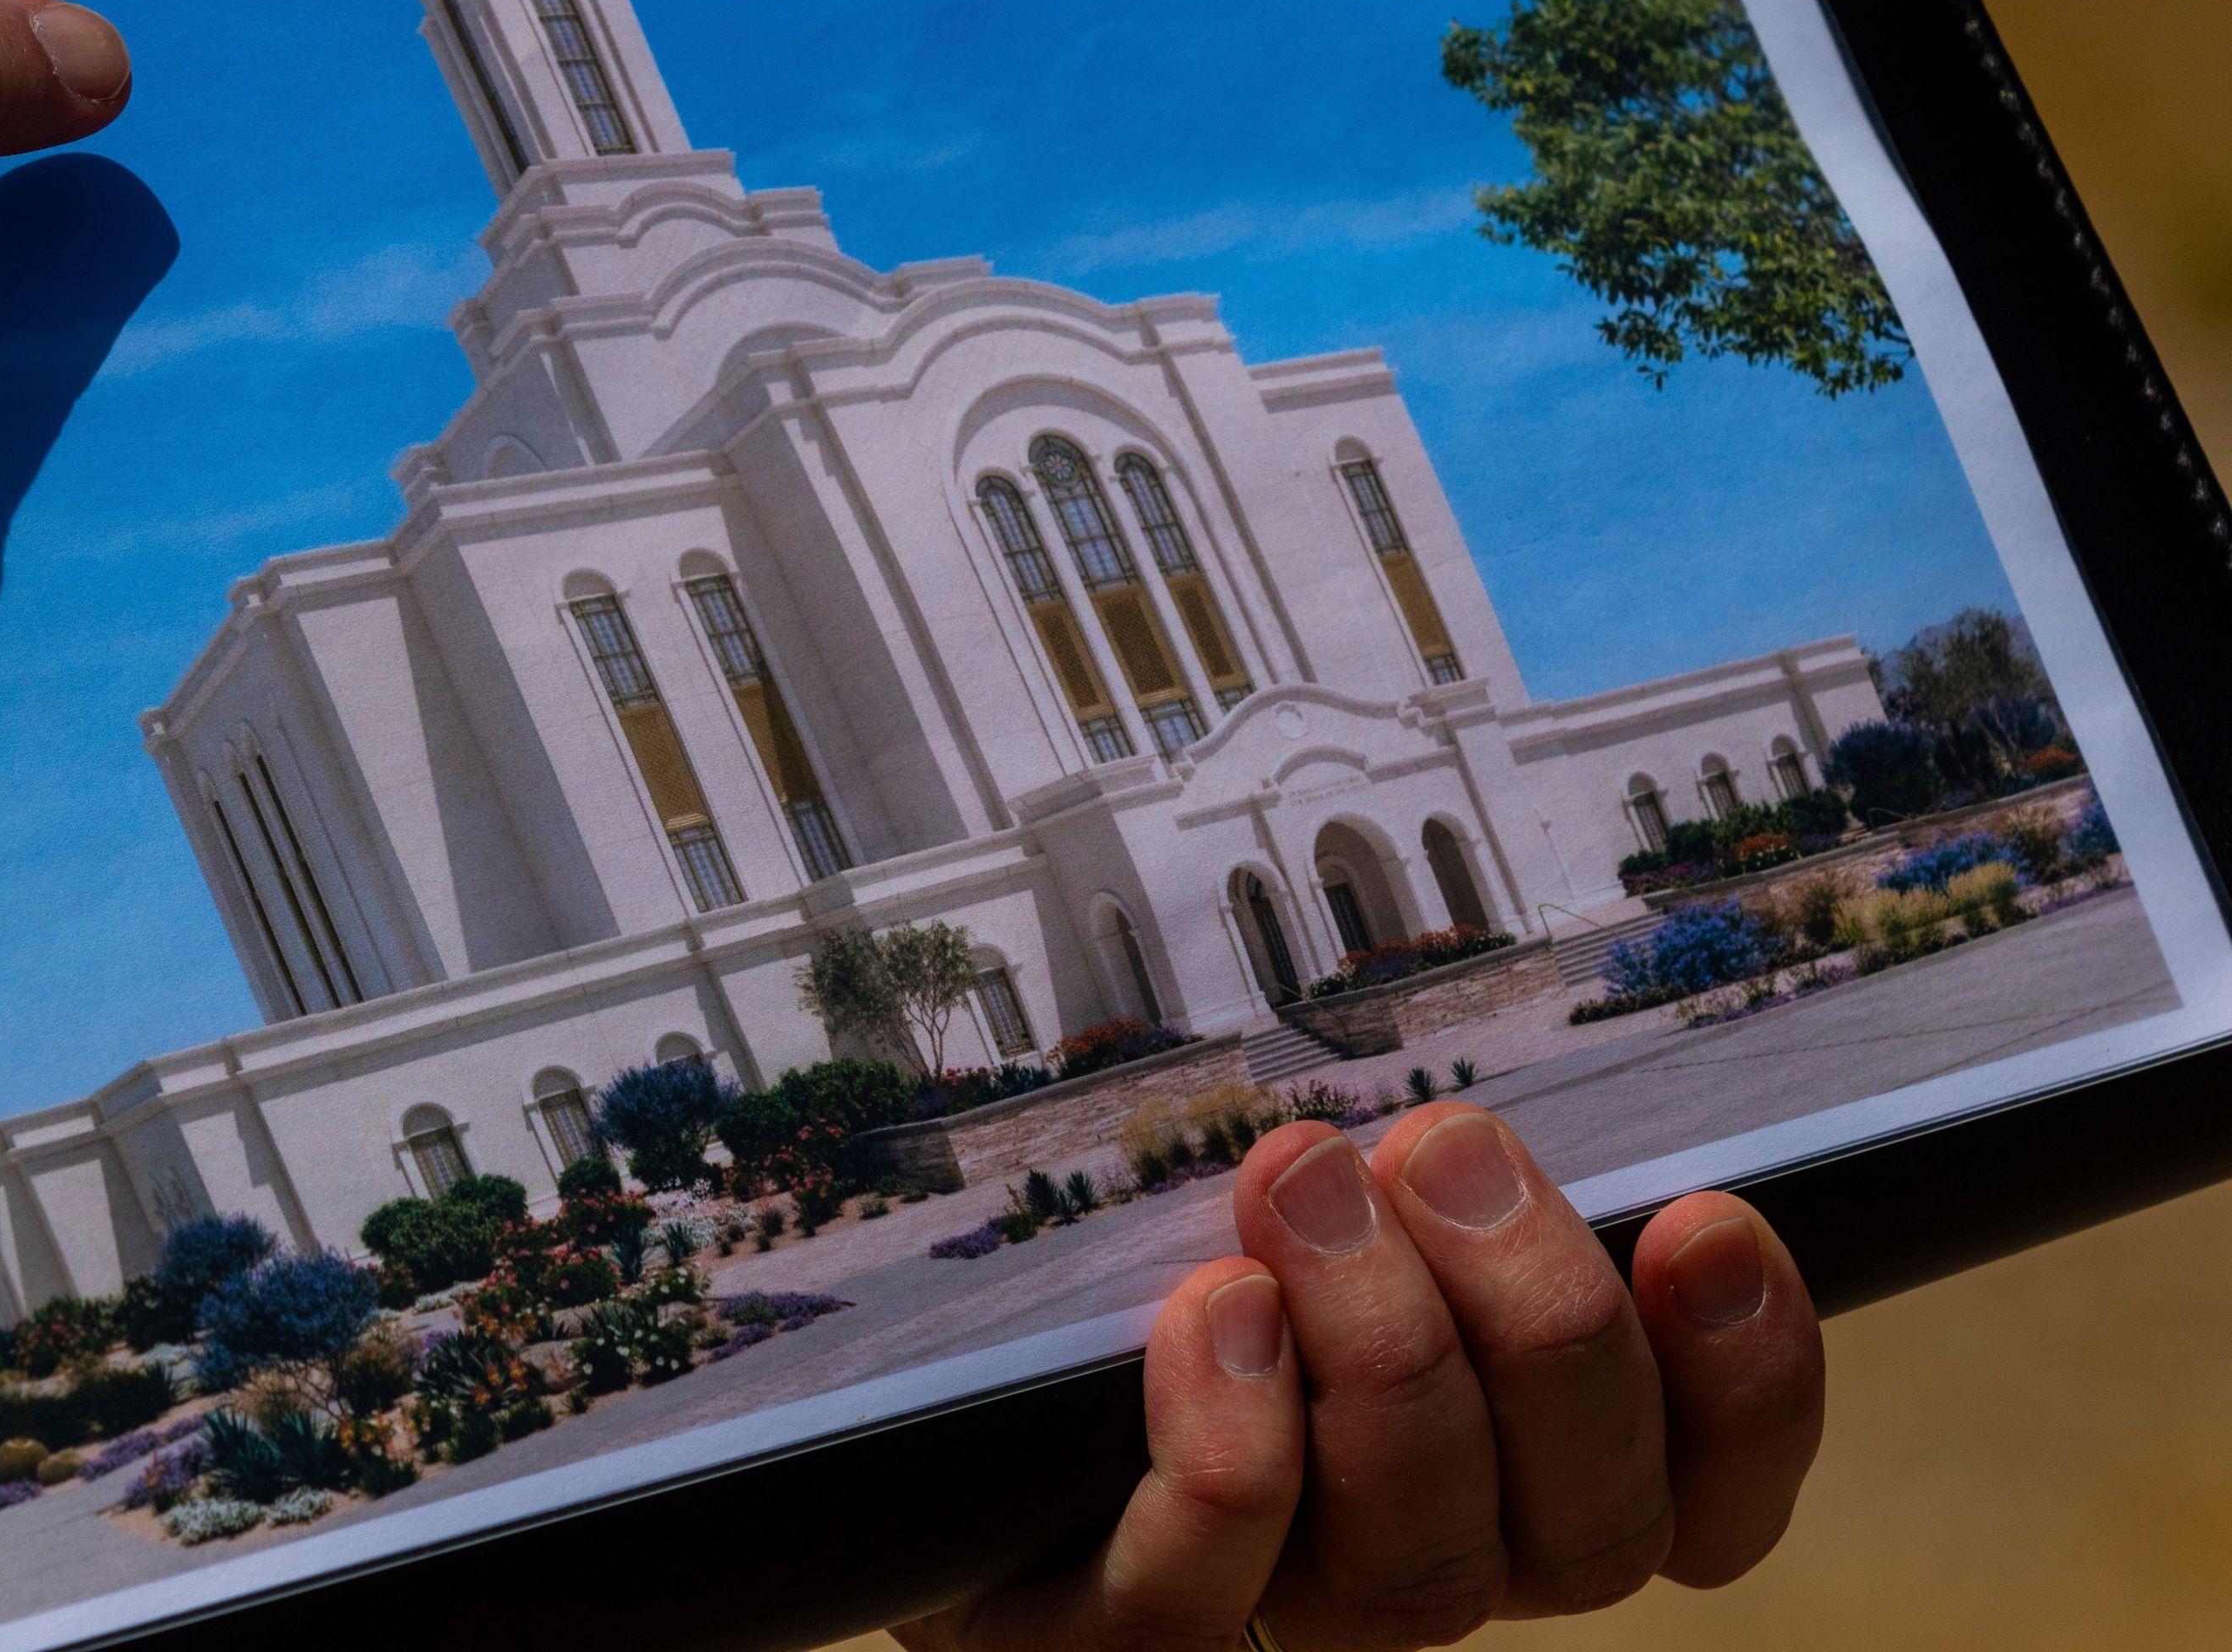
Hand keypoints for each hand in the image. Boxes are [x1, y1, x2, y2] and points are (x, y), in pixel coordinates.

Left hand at [896, 1108, 1825, 1649]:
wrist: (896, 1394)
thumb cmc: (1125, 1243)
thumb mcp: (1285, 1177)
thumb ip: (1407, 1153)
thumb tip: (1485, 1050)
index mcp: (1499, 1470)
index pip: (1697, 1494)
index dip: (1747, 1386)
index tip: (1707, 1216)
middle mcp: (1413, 1563)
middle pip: (1579, 1528)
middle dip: (1542, 1323)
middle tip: (1443, 1147)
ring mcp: (1265, 1622)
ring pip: (1418, 1571)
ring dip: (1385, 1358)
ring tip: (1302, 1185)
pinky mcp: (1091, 1640)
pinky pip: (1193, 1609)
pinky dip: (1228, 1450)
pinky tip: (1211, 1315)